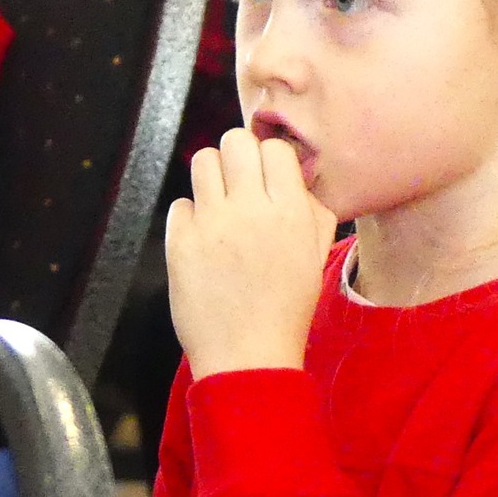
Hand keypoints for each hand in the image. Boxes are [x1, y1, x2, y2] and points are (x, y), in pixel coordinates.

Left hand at [166, 130, 336, 380]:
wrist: (248, 355)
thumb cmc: (287, 307)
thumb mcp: (317, 255)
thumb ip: (313, 209)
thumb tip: (295, 176)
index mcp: (291, 212)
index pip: (274, 148)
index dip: (270, 159)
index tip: (267, 176)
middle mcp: (251, 210)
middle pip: (235, 141)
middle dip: (238, 156)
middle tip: (240, 183)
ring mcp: (212, 224)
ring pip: (202, 161)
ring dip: (212, 177)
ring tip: (219, 204)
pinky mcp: (180, 242)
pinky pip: (180, 203)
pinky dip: (191, 216)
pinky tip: (203, 240)